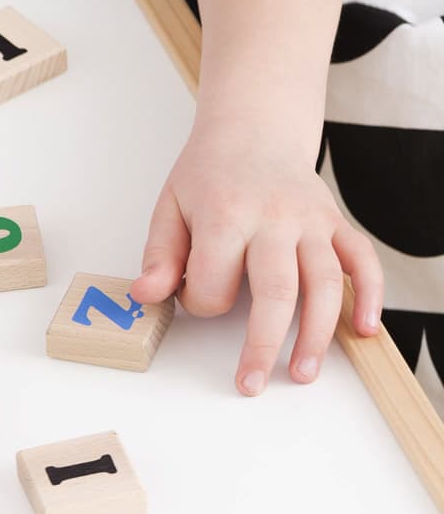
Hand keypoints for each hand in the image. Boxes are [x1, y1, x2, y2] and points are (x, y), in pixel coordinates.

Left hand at [130, 121, 382, 395]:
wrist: (253, 130)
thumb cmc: (208, 174)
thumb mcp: (169, 207)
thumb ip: (159, 256)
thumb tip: (145, 296)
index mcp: (226, 214)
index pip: (215, 279)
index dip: (201, 303)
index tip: (196, 301)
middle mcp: (274, 218)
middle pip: (277, 290)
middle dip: (264, 343)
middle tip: (252, 382)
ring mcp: (311, 221)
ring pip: (324, 283)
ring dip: (318, 333)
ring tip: (305, 372)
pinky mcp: (336, 223)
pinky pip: (361, 260)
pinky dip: (368, 296)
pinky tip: (363, 331)